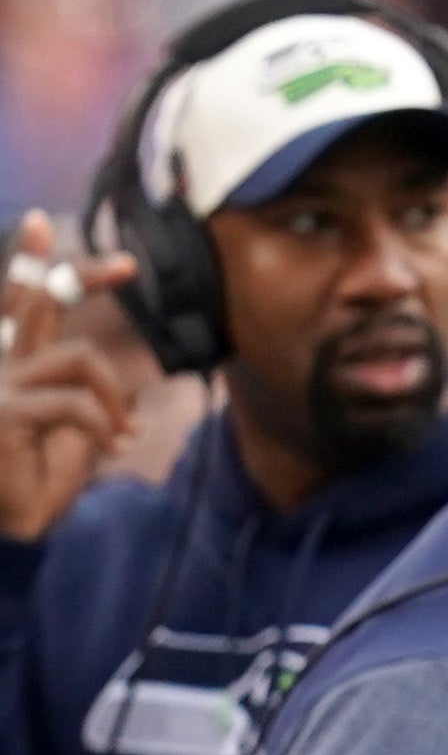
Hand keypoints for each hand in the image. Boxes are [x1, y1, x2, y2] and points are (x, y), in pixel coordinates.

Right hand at [2, 213, 144, 545]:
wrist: (1, 530)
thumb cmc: (28, 487)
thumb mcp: (64, 439)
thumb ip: (79, 405)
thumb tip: (119, 399)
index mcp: (4, 365)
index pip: (19, 304)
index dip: (37, 267)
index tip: (48, 224)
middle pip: (37, 302)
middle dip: (82, 278)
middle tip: (129, 263)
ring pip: (77, 358)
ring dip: (113, 396)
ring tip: (119, 432)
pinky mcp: (2, 413)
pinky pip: (74, 404)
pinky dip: (103, 426)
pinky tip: (110, 448)